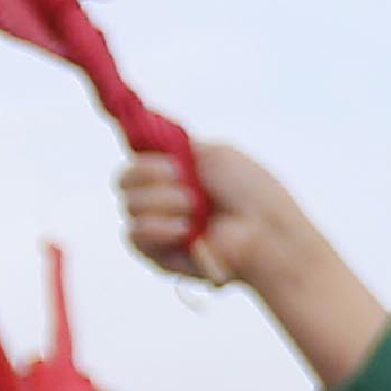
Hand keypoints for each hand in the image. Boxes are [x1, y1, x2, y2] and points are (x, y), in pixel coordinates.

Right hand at [120, 138, 390, 389]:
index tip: (174, 164)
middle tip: (191, 187)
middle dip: (156, 178)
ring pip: (130, 206)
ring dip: (165, 202)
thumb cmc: (251, 191)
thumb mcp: (215, 154)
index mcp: (174, 176)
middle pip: (124, 182)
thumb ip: (175, 145)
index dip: (144, 162)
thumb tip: (143, 135)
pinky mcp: (159, 256)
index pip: (134, 164)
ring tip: (198, 210)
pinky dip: (159, 227)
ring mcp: (159, 228)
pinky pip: (134, 235)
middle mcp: (162, 201)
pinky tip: (185, 230)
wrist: (267, 229)